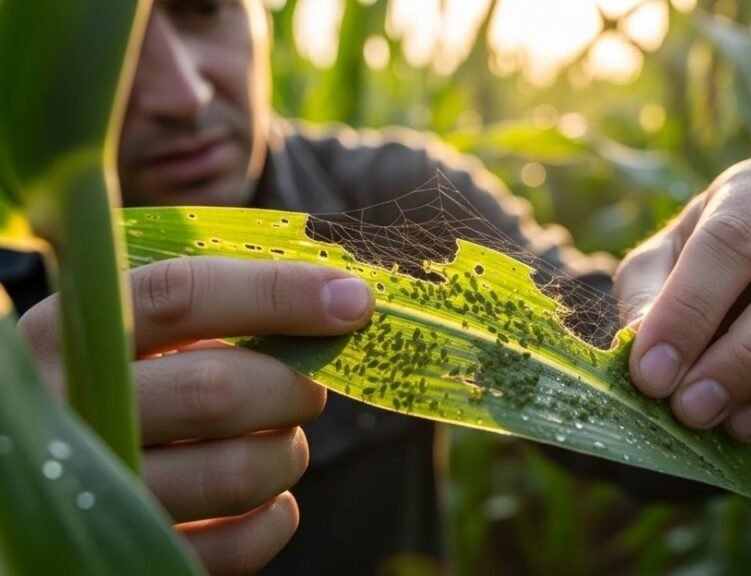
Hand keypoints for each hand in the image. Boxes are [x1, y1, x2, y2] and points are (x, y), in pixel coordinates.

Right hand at [19, 257, 373, 574]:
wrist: (37, 471)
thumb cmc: (120, 380)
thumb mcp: (134, 330)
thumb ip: (211, 307)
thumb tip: (340, 299)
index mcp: (69, 333)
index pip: (183, 296)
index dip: (279, 293)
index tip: (352, 300)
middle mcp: (72, 411)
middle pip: (217, 391)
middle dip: (292, 386)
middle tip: (310, 386)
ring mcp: (100, 492)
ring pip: (235, 472)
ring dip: (288, 451)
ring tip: (283, 437)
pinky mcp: (131, 557)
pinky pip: (235, 545)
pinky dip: (276, 517)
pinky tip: (271, 496)